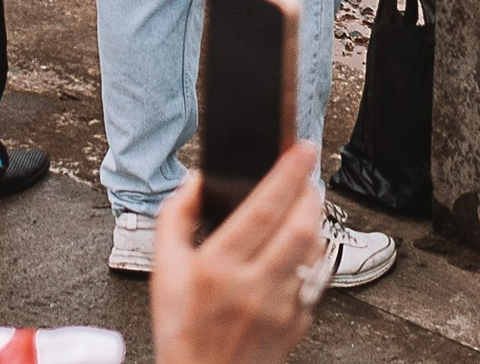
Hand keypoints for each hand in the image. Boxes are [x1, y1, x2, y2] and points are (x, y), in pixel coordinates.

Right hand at [151, 149, 325, 363]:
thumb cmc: (181, 330)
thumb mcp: (163, 270)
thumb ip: (175, 217)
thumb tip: (196, 180)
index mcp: (219, 267)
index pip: (263, 208)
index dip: (287, 173)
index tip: (301, 149)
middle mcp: (254, 288)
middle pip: (300, 227)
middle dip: (311, 192)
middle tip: (308, 174)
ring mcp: (280, 309)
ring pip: (314, 252)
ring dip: (316, 221)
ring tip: (307, 204)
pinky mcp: (296, 326)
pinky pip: (314, 281)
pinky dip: (313, 256)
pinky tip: (301, 247)